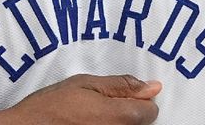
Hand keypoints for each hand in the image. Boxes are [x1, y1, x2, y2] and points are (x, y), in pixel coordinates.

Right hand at [0, 74, 160, 124]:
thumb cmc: (52, 106)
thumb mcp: (85, 83)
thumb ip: (121, 85)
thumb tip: (152, 86)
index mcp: (119, 116)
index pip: (150, 110)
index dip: (136, 99)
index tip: (117, 96)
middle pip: (139, 123)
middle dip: (126, 111)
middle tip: (98, 106)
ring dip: (114, 122)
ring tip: (89, 117)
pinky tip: (85, 124)